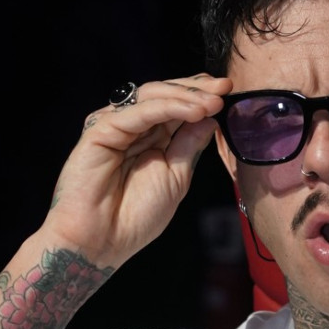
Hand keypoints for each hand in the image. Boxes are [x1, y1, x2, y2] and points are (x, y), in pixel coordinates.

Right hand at [38, 74, 232, 267]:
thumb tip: (210, 117)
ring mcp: (114, 126)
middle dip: (196, 89)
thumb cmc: (136, 217)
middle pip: (165, 95)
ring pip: (152, 97)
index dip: (201, 96)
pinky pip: (138, 112)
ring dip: (186, 96)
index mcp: (151, 138)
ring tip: (213, 103)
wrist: (102, 241)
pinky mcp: (99, 130)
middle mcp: (132, 127)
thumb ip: (189, 145)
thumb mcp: (176, 177)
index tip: (228, 92)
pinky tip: (193, 111)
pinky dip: (168, 107)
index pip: (177, 106)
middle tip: (225, 87)